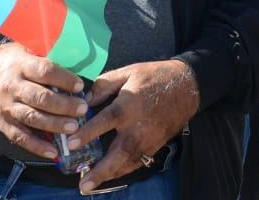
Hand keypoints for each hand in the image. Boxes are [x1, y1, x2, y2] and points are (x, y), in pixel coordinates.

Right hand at [0, 42, 87, 159]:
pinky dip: (36, 146)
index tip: (79, 86)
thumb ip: (44, 57)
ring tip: (73, 128)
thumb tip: (75, 61)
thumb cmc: (7, 61)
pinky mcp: (1, 122)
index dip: (64, 79)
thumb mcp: (23, 50)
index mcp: (21, 65)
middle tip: (82, 109)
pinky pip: (19, 136)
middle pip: (40, 97)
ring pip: (32, 118)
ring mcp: (6, 106)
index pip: (44, 71)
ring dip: (54, 124)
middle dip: (63, 105)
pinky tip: (53, 152)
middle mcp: (12, 86)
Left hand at [67, 59, 198, 192]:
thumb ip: (104, 85)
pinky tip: (111, 174)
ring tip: (90, 185)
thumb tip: (85, 101)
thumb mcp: (128, 72)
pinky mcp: (155, 145)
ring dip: (109, 175)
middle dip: (100, 170)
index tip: (71, 144)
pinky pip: (137, 162)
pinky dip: (123, 171)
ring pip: (128, 163)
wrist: (186, 86)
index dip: (87, 133)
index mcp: (129, 105)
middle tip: (83, 183)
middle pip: (118, 153)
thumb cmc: (154, 76)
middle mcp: (138, 126)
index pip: (105, 121)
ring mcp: (148, 139)